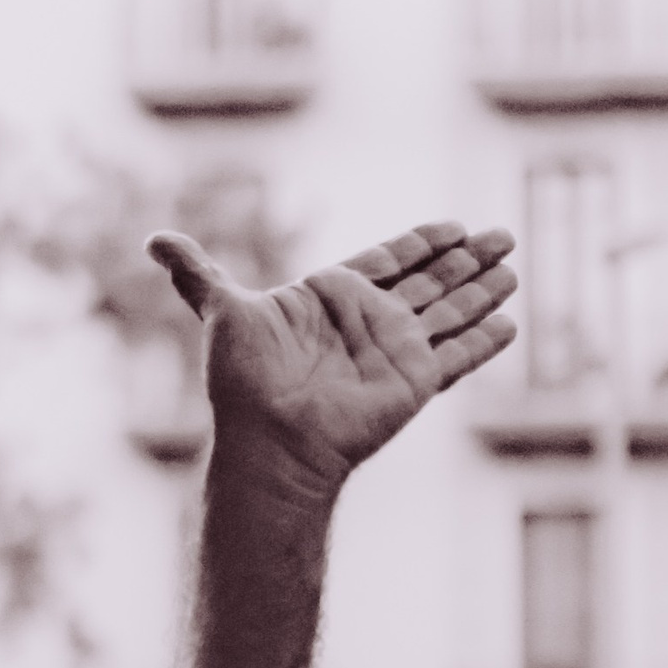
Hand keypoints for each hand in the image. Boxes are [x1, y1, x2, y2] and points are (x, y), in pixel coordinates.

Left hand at [149, 219, 516, 496]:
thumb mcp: (222, 310)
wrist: (270, 440)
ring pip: (451, 313)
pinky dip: (485, 342)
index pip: (388, 261)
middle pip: (429, 283)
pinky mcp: (416, 383)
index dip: (421, 243)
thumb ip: (197, 272)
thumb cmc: (245, 380)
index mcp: (333, 299)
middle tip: (503, 234)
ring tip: (513, 266)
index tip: (452, 226)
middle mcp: (368, 325)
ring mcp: (395, 354)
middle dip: (465, 260)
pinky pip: (459, 357)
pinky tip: (509, 323)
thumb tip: (153, 237)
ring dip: (483, 290)